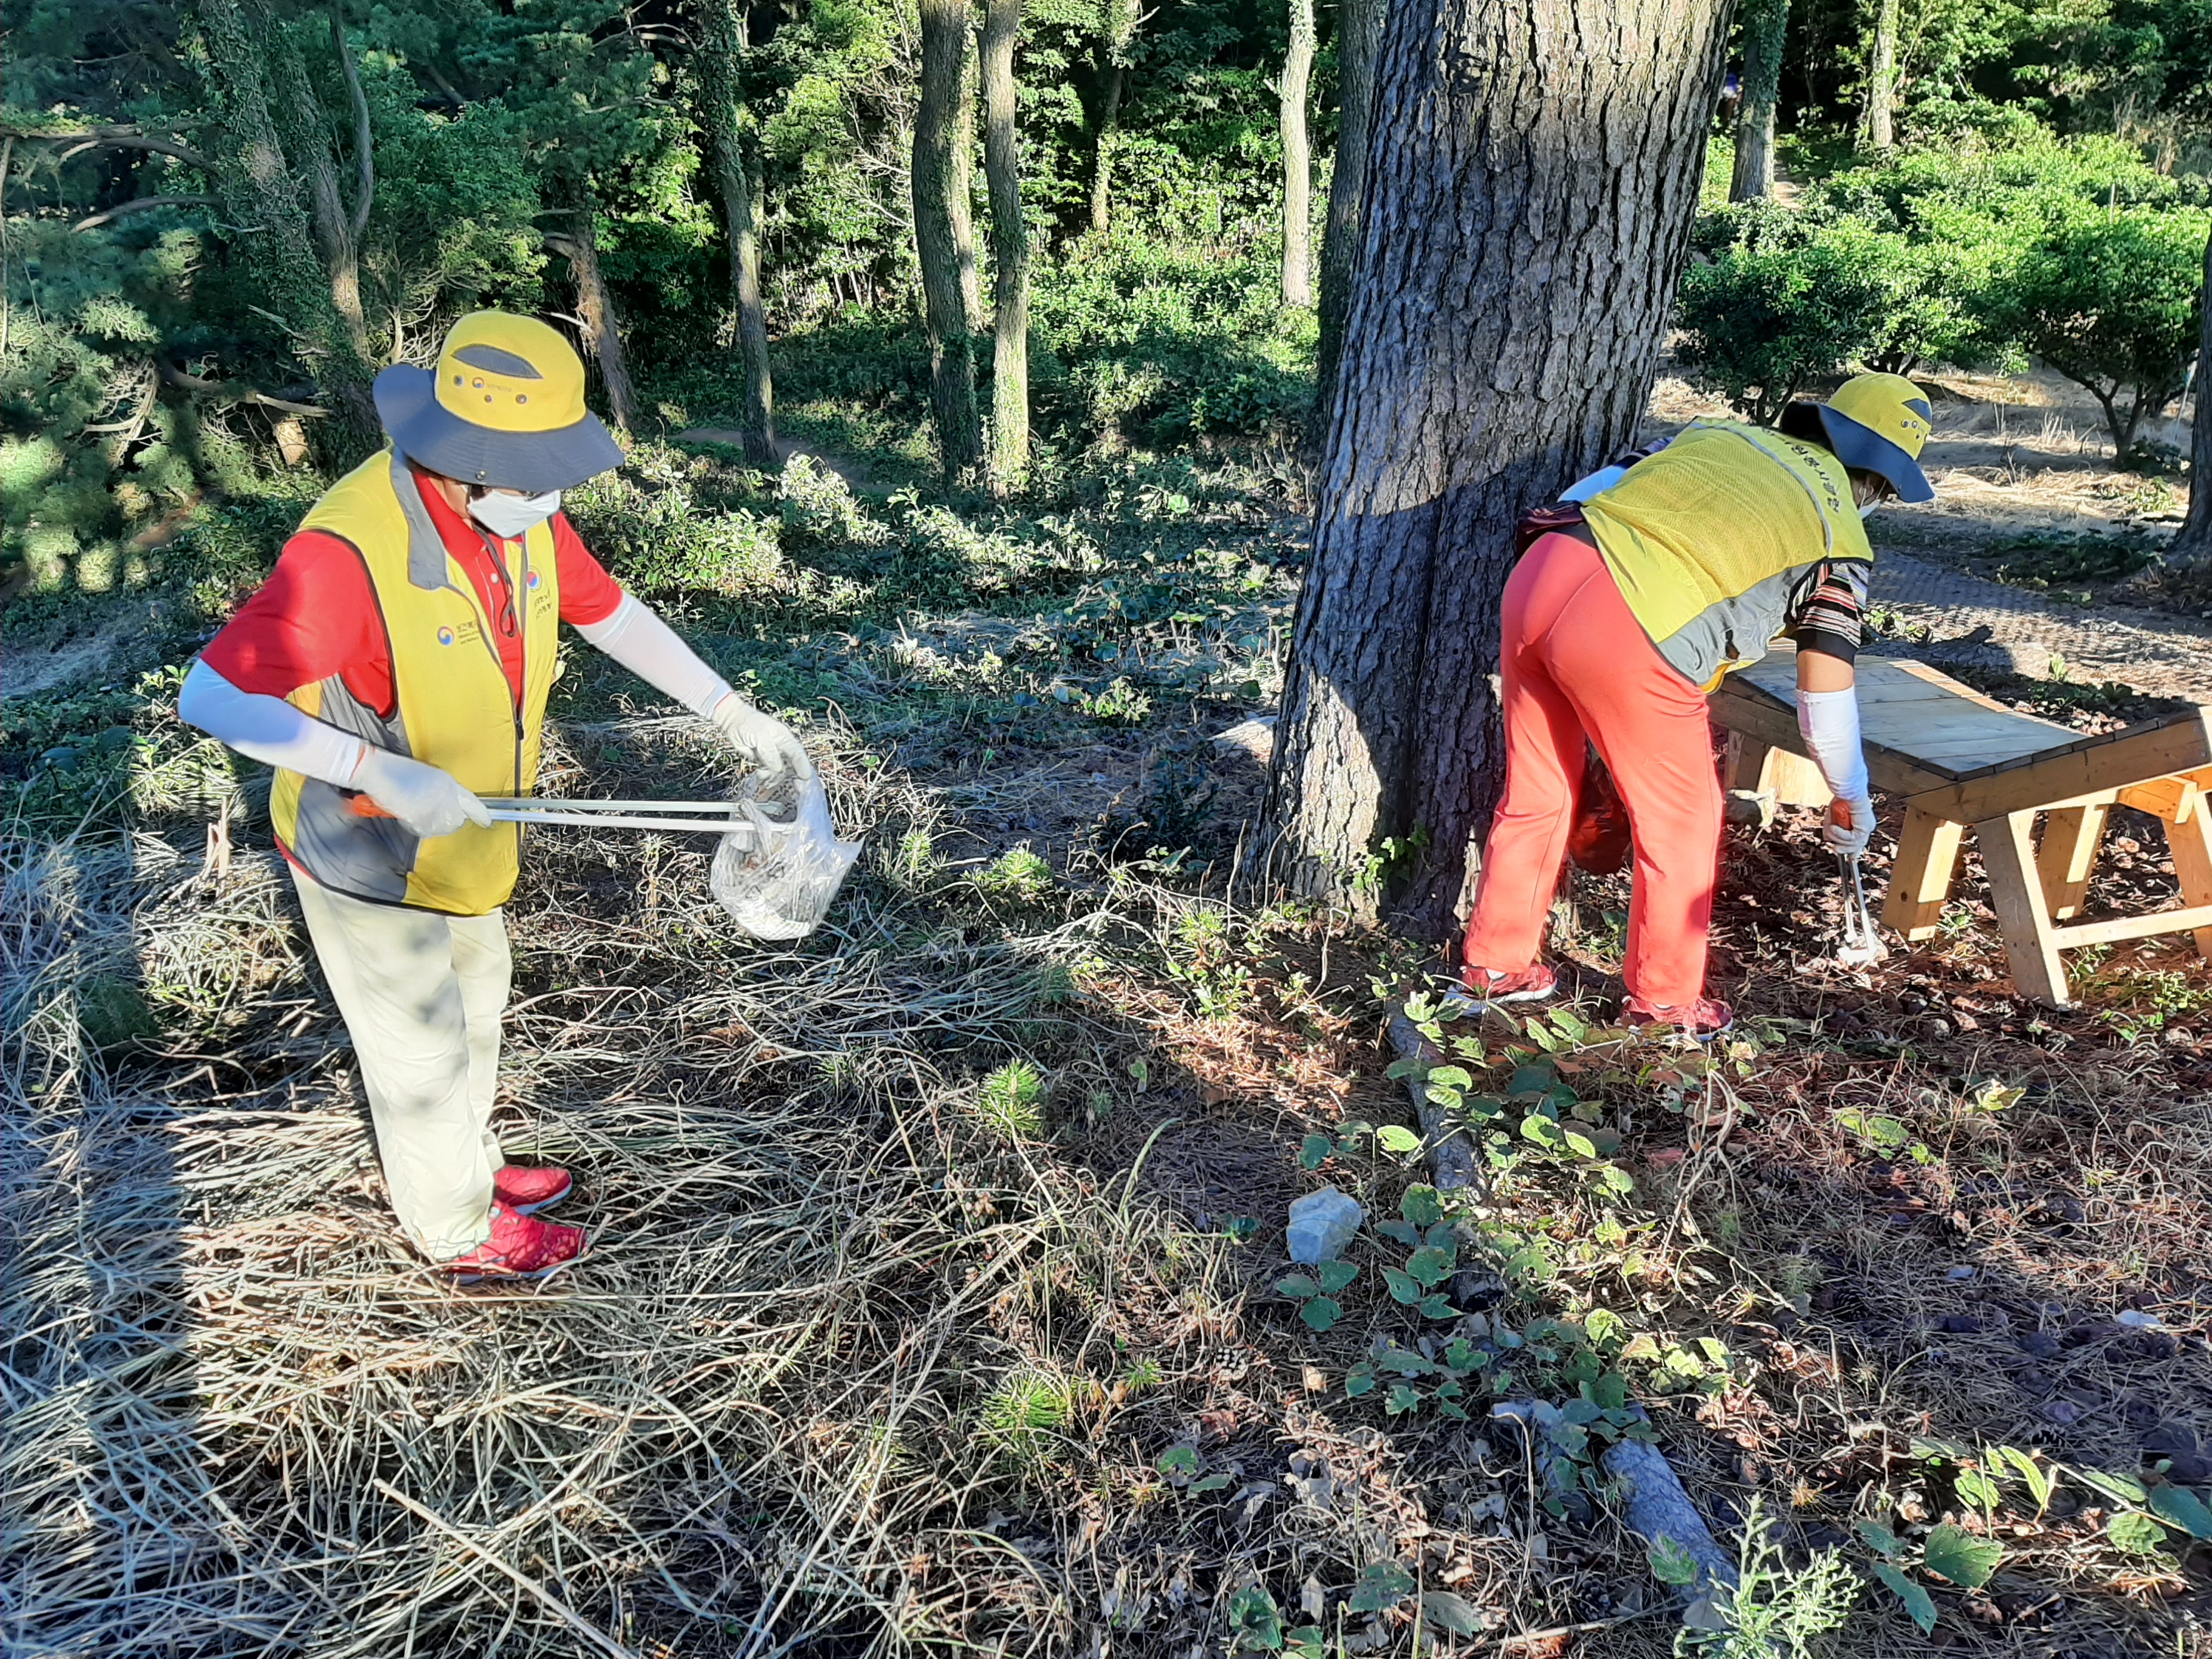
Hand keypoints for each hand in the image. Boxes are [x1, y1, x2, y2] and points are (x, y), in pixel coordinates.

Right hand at [352, 748, 492, 837]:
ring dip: (432, 823)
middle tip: (430, 813)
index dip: (480, 814)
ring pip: (442, 827)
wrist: (378, 771)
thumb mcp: (426, 775)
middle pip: (457, 819)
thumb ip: (440, 790)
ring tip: (416, 811)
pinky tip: (407, 814)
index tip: (487, 821)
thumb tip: (445, 803)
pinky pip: (425, 829)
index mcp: (448, 781)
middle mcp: (446, 795)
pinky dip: (417, 826)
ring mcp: (434, 807)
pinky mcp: (421, 818)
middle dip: (448, 820)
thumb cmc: (396, 770)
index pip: (471, 802)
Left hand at [711, 693, 814, 784]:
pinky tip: (764, 779)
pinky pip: (769, 773)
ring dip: (778, 778)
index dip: (802, 765)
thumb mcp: (760, 735)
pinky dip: (768, 778)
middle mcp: (782, 748)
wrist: (735, 722)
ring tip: (774, 783)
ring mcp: (773, 756)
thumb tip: (778, 768)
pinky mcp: (764, 762)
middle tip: (798, 788)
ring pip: (781, 771)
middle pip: (792, 764)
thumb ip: (769, 751)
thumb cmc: (750, 724)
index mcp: (785, 738)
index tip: (805, 776)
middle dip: (795, 776)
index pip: (797, 753)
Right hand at [1824, 794, 1874, 857]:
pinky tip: (1835, 827)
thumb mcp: (1833, 818)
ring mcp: (1866, 828)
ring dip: (1839, 838)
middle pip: (1857, 845)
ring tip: (1832, 828)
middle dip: (1845, 849)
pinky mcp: (1864, 828)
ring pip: (1852, 843)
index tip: (1850, 858)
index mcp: (1860, 823)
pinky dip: (1840, 834)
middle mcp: (1865, 827)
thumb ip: (1831, 830)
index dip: (1853, 850)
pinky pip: (1851, 838)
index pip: (1858, 841)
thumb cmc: (1842, 799)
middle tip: (1836, 849)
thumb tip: (1828, 838)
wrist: (1848, 792)